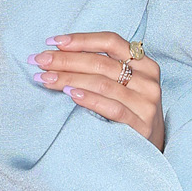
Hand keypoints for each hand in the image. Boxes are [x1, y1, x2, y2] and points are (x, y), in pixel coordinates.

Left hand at [31, 31, 164, 149]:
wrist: (152, 150)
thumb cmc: (130, 112)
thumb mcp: (124, 85)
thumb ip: (102, 68)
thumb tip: (57, 54)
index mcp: (144, 63)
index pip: (110, 42)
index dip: (80, 40)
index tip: (51, 42)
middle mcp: (148, 80)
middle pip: (101, 62)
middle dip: (65, 60)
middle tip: (39, 61)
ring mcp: (146, 103)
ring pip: (102, 83)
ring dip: (69, 78)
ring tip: (45, 78)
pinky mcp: (141, 125)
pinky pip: (112, 108)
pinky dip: (89, 99)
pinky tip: (71, 94)